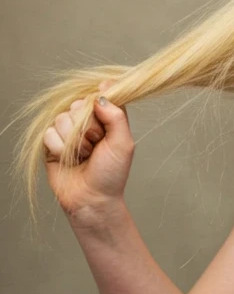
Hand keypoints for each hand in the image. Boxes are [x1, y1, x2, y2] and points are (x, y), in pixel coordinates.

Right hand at [43, 80, 134, 218]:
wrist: (91, 200)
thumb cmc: (111, 174)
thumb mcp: (123, 143)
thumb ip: (116, 116)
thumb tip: (100, 93)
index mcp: (107, 118)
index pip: (100, 95)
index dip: (99, 104)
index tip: (102, 119)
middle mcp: (87, 121)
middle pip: (78, 105)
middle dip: (87, 128)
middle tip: (94, 146)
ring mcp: (68, 132)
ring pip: (62, 118)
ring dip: (73, 141)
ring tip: (83, 155)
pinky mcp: (52, 144)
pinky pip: (49, 133)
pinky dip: (59, 147)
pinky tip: (68, 159)